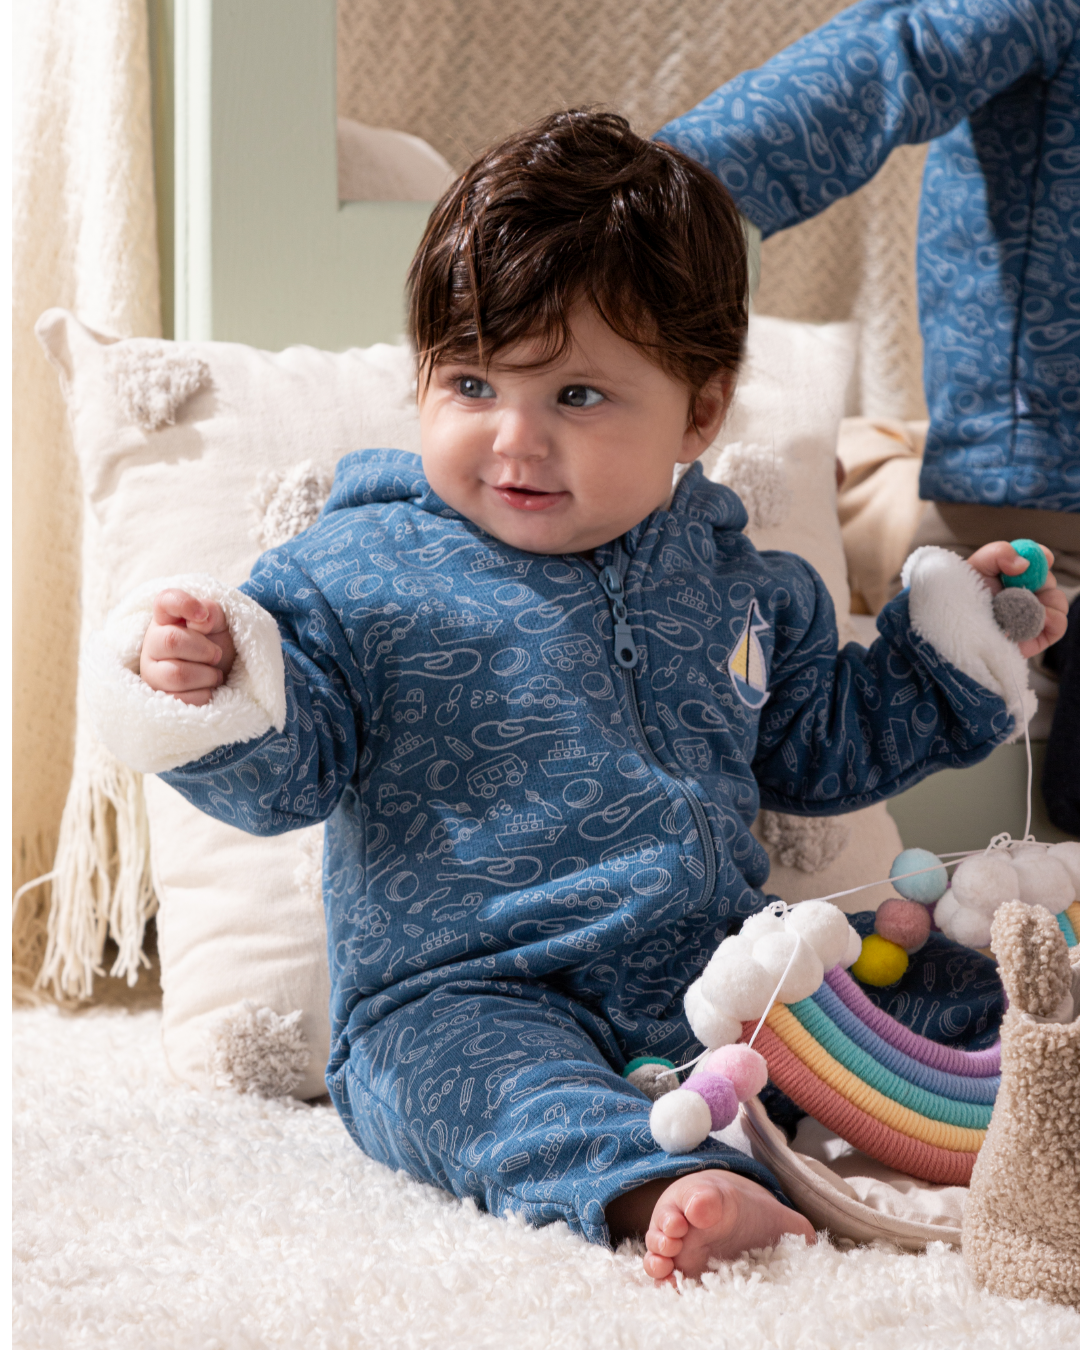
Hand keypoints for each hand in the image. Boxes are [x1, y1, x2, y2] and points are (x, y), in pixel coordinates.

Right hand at [140, 590, 236, 705]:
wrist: (220, 676)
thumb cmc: (215, 644)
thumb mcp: (219, 624)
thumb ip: (212, 612)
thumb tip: (202, 620)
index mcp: (167, 618)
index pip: (165, 601)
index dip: (184, 604)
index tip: (203, 615)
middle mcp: (152, 642)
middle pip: (171, 641)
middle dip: (204, 650)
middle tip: (216, 654)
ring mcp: (151, 671)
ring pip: (177, 675)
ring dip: (207, 675)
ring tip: (214, 674)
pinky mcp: (159, 697)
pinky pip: (183, 699)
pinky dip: (205, 694)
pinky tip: (205, 688)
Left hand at [965, 542, 1068, 658]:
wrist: (955, 629)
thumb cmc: (962, 595)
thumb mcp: (977, 566)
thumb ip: (998, 553)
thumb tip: (1023, 564)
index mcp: (1015, 573)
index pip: (1039, 559)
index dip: (1042, 557)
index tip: (1042, 558)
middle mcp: (1027, 592)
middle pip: (1048, 580)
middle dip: (1038, 581)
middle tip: (1018, 586)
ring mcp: (1033, 614)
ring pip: (1057, 601)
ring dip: (1045, 600)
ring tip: (1023, 606)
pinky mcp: (1038, 636)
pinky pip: (1059, 625)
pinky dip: (1052, 618)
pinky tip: (1037, 617)